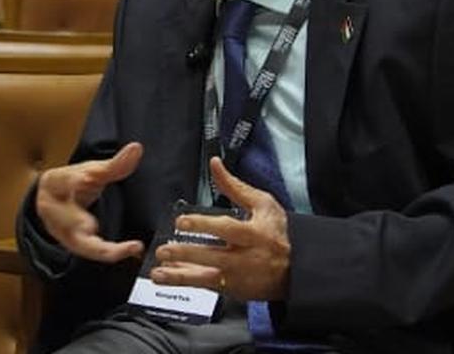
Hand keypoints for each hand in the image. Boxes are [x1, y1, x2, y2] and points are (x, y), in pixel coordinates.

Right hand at [35, 142, 144, 262]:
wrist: (53, 200)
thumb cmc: (72, 182)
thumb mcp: (91, 170)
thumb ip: (114, 164)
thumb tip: (137, 148)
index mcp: (55, 183)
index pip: (63, 180)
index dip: (72, 180)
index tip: (85, 178)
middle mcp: (53, 210)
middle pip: (64, 217)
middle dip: (76, 221)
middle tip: (91, 225)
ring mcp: (60, 230)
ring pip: (77, 242)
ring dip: (99, 248)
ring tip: (124, 247)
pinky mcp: (72, 244)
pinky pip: (90, 251)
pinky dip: (109, 253)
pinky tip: (129, 250)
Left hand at [149, 157, 290, 301]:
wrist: (295, 268)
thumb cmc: (276, 233)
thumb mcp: (262, 204)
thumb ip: (235, 186)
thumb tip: (214, 164)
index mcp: (255, 233)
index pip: (227, 229)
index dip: (203, 225)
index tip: (183, 221)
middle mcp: (246, 258)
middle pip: (214, 257)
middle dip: (187, 254)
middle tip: (164, 250)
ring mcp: (238, 277)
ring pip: (206, 278)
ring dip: (180, 276)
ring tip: (158, 272)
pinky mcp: (232, 289)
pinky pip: (204, 286)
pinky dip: (184, 282)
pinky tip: (166, 277)